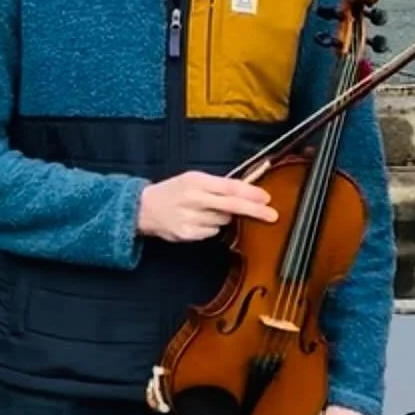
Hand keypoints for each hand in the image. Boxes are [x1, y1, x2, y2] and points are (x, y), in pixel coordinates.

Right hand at [136, 170, 277, 241]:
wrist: (143, 208)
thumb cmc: (173, 191)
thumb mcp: (192, 179)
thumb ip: (217, 185)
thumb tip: (247, 192)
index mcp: (196, 181)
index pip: (229, 186)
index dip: (250, 193)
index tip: (266, 198)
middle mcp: (193, 198)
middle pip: (231, 205)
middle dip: (254, 210)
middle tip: (272, 215)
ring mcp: (190, 218)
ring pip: (223, 221)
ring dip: (223, 217)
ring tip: (205, 211)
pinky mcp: (187, 234)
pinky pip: (212, 232)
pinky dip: (210, 228)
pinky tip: (197, 221)